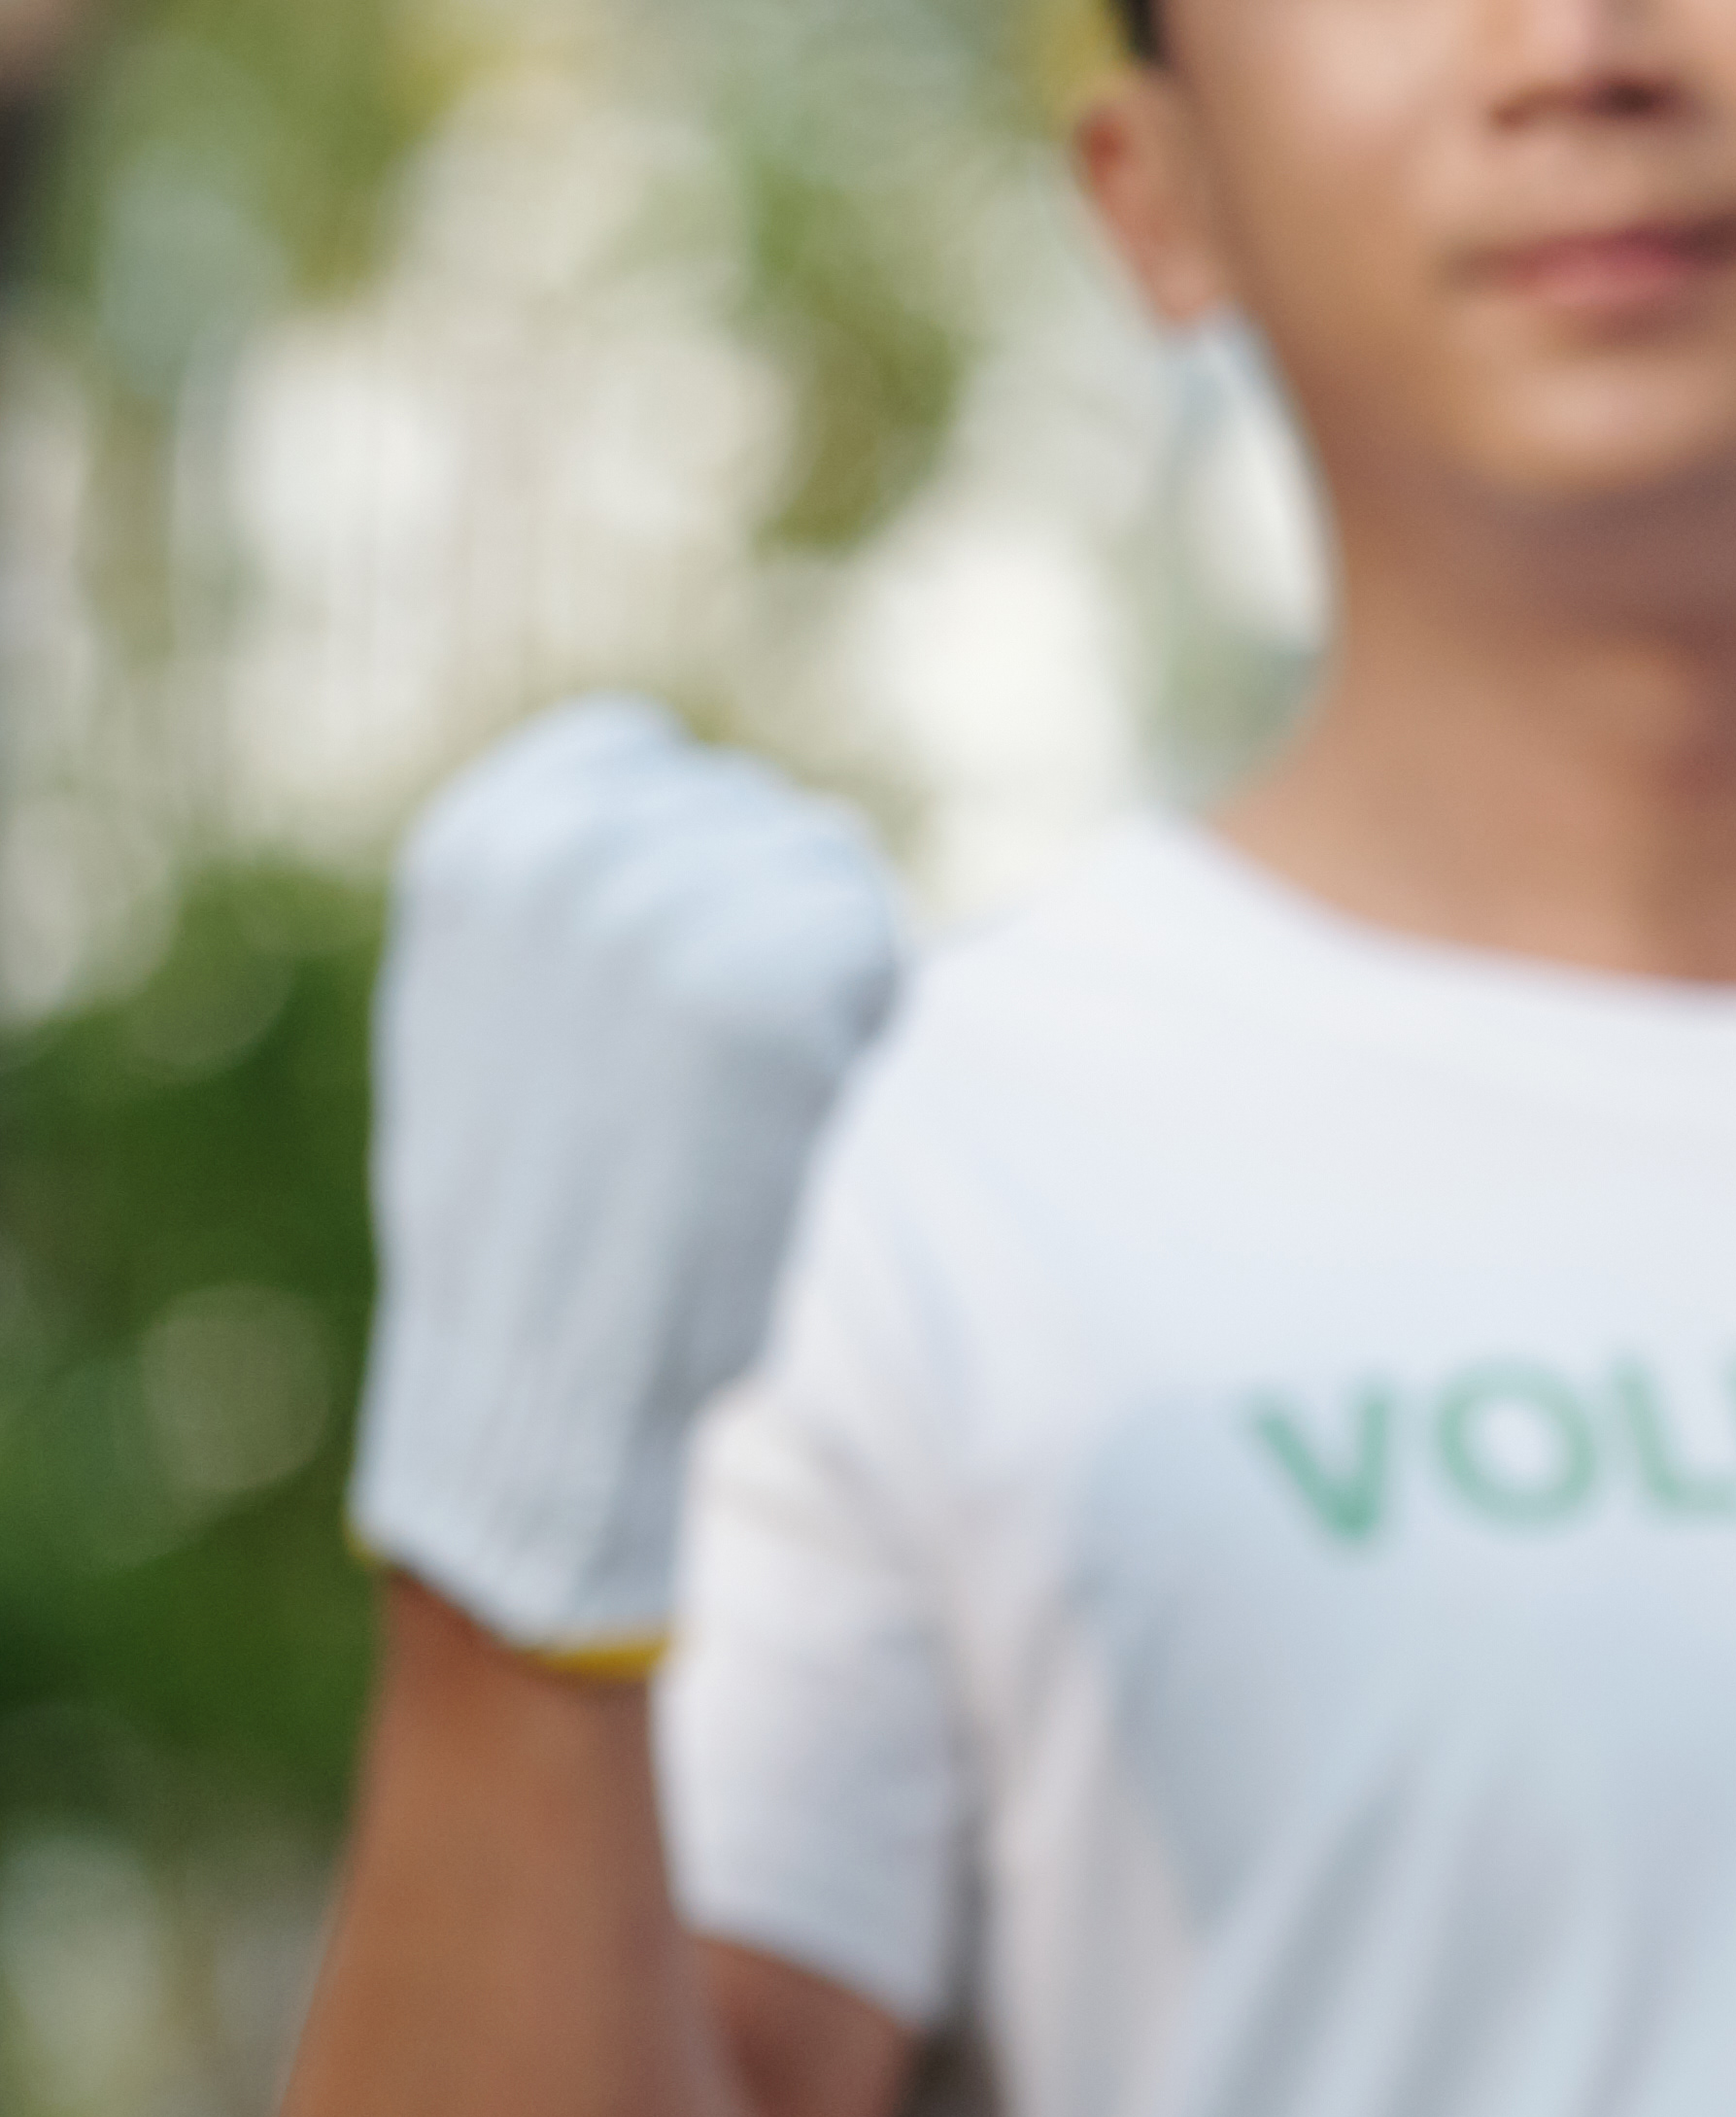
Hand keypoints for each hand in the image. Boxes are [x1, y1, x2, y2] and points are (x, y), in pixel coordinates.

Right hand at [352, 701, 911, 1663]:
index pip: (643, 752)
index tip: (641, 981)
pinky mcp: (780, 980)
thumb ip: (560, 883)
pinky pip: (882, 944)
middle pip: (752, 809)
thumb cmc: (531, 1199)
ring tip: (723, 1088)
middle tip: (685, 1067)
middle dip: (751, 918)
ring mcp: (669, 908)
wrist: (549, 1364)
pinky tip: (783, 1103)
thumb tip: (700, 795)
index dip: (679, 860)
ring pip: (827, 863)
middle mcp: (563, 853)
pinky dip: (863, 1019)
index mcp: (474, 849)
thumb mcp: (487, 999)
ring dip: (815, 967)